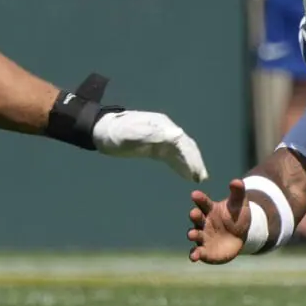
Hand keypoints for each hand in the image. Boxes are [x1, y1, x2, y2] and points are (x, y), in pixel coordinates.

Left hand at [93, 109, 207, 180]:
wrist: (102, 131)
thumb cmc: (115, 132)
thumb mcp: (130, 134)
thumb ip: (152, 134)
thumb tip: (177, 134)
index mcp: (161, 126)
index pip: (181, 142)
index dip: (191, 156)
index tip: (197, 171)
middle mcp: (165, 130)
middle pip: (185, 146)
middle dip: (195, 161)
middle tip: (202, 178)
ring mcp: (161, 138)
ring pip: (181, 152)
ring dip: (191, 164)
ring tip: (199, 179)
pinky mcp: (156, 147)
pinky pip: (172, 157)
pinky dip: (181, 165)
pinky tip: (187, 176)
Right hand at [188, 178, 250, 263]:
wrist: (240, 236)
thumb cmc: (237, 217)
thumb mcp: (240, 204)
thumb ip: (238, 192)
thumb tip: (237, 181)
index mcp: (210, 210)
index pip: (203, 202)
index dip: (199, 199)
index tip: (195, 194)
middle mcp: (203, 222)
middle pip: (197, 218)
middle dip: (194, 216)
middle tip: (194, 213)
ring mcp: (203, 237)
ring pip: (194, 234)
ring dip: (192, 234)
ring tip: (191, 234)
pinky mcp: (204, 251)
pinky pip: (198, 252)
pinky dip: (195, 254)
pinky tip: (194, 257)